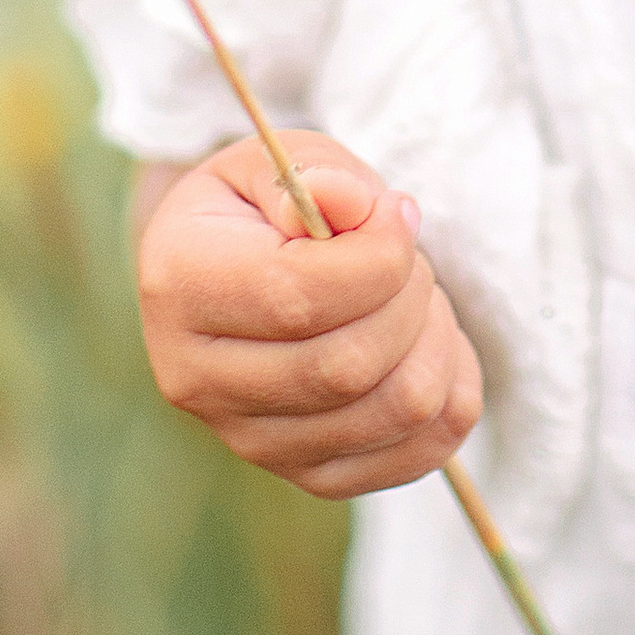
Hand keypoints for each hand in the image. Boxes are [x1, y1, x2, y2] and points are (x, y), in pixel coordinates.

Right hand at [134, 131, 483, 498]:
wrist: (236, 271)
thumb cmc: (266, 207)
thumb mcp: (279, 159)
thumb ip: (317, 172)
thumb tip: (352, 204)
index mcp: (182, 287)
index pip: (298, 298)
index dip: (379, 257)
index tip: (400, 214)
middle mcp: (198, 380)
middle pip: (349, 366)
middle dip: (412, 296)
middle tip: (410, 256)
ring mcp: (250, 442)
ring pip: (396, 410)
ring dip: (437, 340)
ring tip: (416, 297)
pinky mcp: (308, 474)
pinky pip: (417, 452)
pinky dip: (452, 392)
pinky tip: (430, 344)